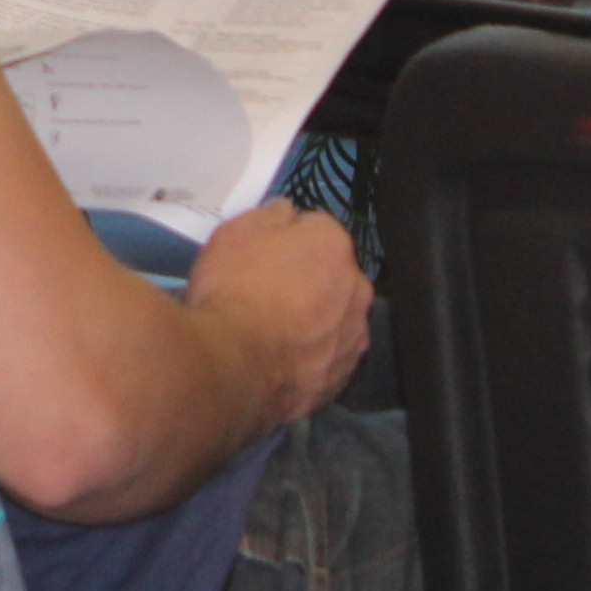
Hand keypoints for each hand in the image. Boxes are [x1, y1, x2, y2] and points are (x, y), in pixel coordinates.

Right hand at [185, 201, 374, 424]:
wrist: (233, 364)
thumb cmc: (234, 288)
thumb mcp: (236, 232)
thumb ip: (270, 215)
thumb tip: (288, 212)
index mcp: (333, 245)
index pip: (316, 228)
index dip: (287, 238)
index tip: (264, 252)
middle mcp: (356, 288)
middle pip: (333, 274)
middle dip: (310, 278)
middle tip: (269, 292)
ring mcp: (354, 337)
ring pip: (336, 317)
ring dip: (316, 319)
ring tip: (274, 332)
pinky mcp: (344, 377)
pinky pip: (328, 356)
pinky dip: (311, 356)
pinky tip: (281, 360)